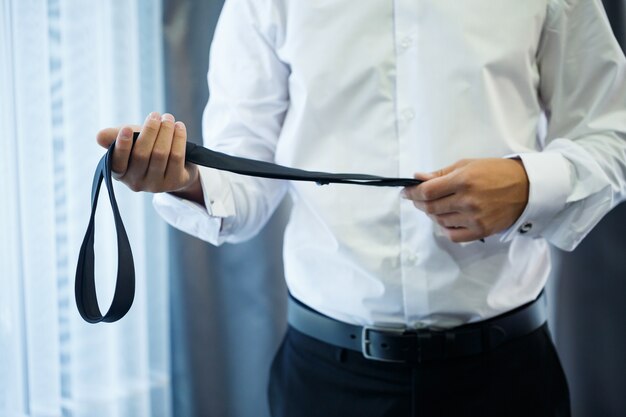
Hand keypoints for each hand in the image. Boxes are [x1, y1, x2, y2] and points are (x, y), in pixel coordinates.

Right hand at [96, 112, 202, 203]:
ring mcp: (156, 185)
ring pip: (160, 154)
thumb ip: (114, 137)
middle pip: (142, 154)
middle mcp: (137, 182)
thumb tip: (99, 137)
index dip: (122, 145)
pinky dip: (178, 139)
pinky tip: (179, 127)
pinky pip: (177, 157)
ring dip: (165, 132)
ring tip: (168, 118)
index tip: (127, 128)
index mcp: (120, 173)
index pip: (118, 162)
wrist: (178, 166)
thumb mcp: (130, 141)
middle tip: (156, 115)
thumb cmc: (148, 149)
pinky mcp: (175, 182)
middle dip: (149, 131)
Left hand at [402, 158, 528, 241]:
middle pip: (430, 208)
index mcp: (463, 180)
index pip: (427, 192)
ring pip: (440, 221)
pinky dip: (446, 228)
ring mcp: (474, 218)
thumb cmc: (496, 172)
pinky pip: (453, 235)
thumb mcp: (468, 165)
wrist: (527, 187)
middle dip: (418, 203)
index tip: (406, 192)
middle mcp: (467, 201)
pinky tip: (448, 219)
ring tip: (437, 206)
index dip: (412, 193)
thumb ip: (441, 174)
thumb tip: (417, 178)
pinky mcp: (481, 230)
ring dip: (433, 214)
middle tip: (417, 199)